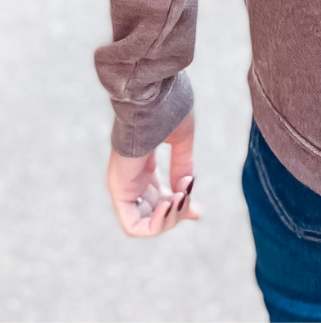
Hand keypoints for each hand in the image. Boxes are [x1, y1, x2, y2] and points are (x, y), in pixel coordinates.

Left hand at [107, 112, 199, 237]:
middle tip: (195, 208)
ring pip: (144, 223)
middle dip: (178, 216)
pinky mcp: (120, 189)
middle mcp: (131, 177)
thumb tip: (184, 188)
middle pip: (153, 213)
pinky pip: (132, 225)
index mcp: (143, 164)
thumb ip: (181, 164)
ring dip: (169, 220)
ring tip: (182, 199)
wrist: (152, 95)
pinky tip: (171, 207)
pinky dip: (154, 226)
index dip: (180, 208)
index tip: (199, 211)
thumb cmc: (166, 109)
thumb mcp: (180, 140)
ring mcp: (124, 185)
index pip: (158, 196)